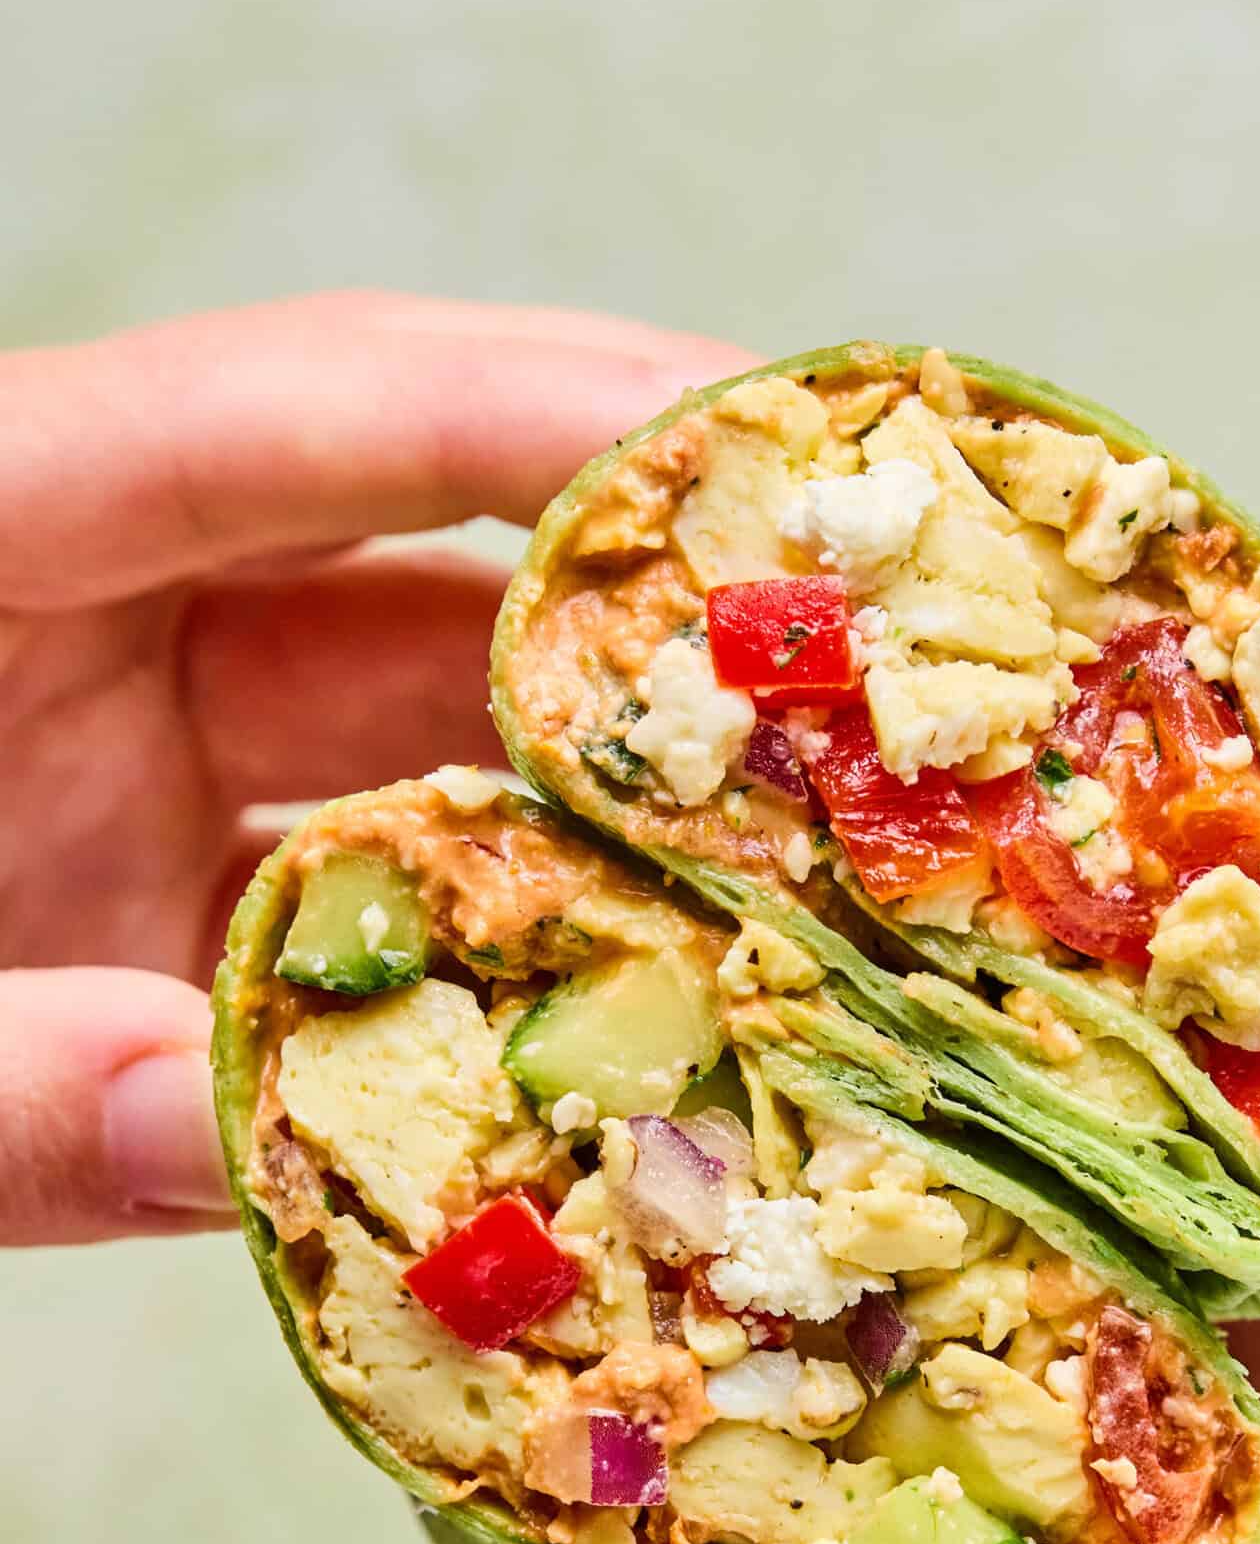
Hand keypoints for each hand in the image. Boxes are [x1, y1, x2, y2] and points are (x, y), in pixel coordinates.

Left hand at [0, 293, 747, 1244]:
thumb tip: (218, 1134)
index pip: (300, 409)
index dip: (544, 409)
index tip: (776, 450)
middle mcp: (86, 620)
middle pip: (421, 542)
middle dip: (654, 581)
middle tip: (888, 626)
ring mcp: (135, 762)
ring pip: (430, 733)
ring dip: (619, 790)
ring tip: (834, 836)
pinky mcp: (167, 905)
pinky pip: (377, 904)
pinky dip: (512, 953)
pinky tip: (661, 1004)